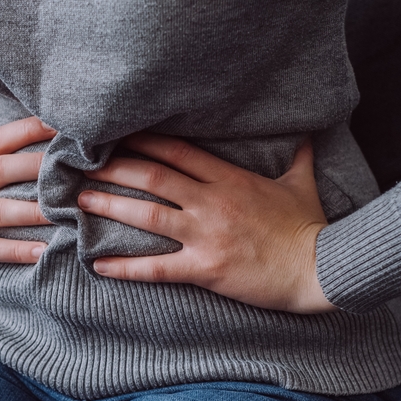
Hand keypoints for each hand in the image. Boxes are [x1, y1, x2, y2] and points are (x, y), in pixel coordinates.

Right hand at [0, 117, 54, 274]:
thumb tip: (13, 123)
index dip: (29, 129)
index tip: (61, 123)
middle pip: (3, 169)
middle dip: (39, 165)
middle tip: (76, 165)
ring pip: (1, 210)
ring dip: (35, 211)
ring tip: (67, 213)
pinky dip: (16, 251)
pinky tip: (42, 252)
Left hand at [77, 134, 336, 313]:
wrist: (321, 268)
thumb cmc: (310, 228)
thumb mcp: (302, 183)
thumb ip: (298, 155)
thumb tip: (307, 132)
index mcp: (229, 178)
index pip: (177, 150)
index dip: (142, 140)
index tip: (114, 134)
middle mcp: (212, 201)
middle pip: (153, 176)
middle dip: (114, 168)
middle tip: (82, 164)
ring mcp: (206, 235)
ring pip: (147, 214)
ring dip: (110, 206)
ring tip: (79, 201)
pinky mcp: (205, 268)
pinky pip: (156, 267)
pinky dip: (125, 267)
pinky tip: (98, 264)